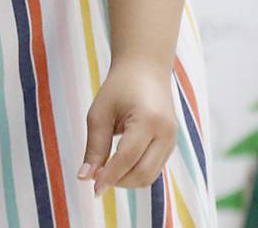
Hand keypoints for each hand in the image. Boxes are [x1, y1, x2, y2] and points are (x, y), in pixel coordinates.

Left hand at [79, 59, 178, 194]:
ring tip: (105, 170)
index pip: (127, 158)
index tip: (93, 189)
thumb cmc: (118, 88)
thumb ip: (94, 147)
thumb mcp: (99, 113)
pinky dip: (135, 172)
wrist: (145, 70)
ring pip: (151, 175)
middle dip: (119, 181)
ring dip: (127, 179)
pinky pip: (154, 167)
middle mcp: (166, 133)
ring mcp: (173, 140)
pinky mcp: (172, 144)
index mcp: (148, 120)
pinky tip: (118, 164)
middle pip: (143, 173)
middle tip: (96, 179)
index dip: (109, 176)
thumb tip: (85, 177)